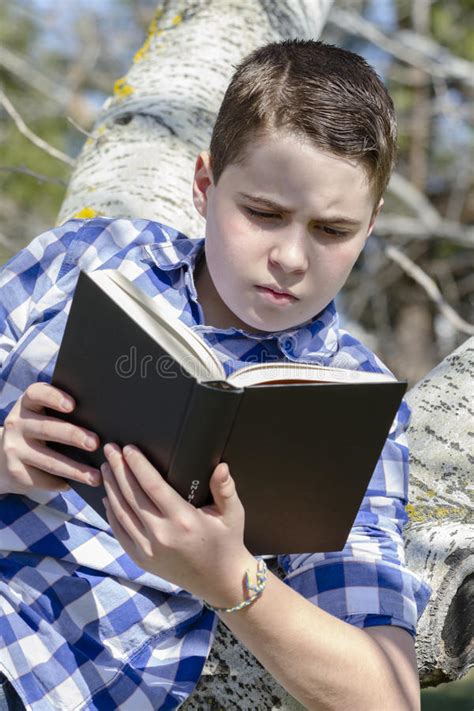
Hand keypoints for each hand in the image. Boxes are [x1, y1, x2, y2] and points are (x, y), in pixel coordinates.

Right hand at [0, 382, 101, 494]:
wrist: (5, 456)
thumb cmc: (39, 429)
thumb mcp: (43, 415)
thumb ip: (65, 412)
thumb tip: (103, 419)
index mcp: (28, 403)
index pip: (37, 394)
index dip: (54, 398)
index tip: (73, 405)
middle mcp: (17, 423)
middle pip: (47, 428)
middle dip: (73, 436)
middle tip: (95, 443)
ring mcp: (14, 448)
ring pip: (48, 460)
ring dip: (74, 470)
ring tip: (95, 477)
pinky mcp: (16, 471)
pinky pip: (42, 479)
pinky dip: (61, 483)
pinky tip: (77, 485)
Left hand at [101, 442, 254, 604]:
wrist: (220, 582)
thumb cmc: (227, 542)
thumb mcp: (233, 514)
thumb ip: (225, 488)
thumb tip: (220, 466)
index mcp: (184, 520)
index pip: (152, 485)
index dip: (137, 465)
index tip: (127, 448)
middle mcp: (162, 535)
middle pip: (132, 495)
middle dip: (118, 469)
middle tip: (109, 449)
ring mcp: (149, 550)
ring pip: (122, 513)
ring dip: (111, 488)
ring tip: (105, 468)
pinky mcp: (142, 560)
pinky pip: (120, 533)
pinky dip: (111, 513)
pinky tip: (107, 497)